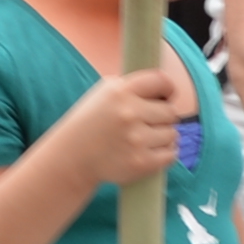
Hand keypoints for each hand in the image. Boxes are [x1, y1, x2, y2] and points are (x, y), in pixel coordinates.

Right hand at [42, 54, 200, 195]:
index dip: (168, 89)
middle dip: (163, 118)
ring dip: (163, 137)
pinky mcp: (141, 162)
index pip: (161, 81)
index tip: (166, 96)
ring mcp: (136, 139)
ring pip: (172, 134)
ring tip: (144, 139)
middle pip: (170, 111)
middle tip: (148, 124)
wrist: (72, 157)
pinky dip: (164, 154)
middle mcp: (129, 113)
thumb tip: (167, 90)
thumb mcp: (104, 94)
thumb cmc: (92, 123)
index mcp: (119, 91)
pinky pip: (171, 154)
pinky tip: (150, 151)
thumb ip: (133, 87)